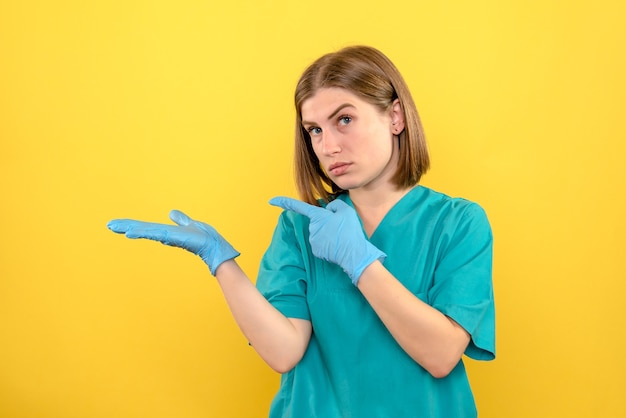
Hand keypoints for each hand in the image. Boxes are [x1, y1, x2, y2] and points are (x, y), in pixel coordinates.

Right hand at [107, 210, 239, 275]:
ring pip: (145, 231)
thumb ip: (180, 219)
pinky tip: (130, 233)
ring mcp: (168, 237)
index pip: (147, 227)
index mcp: (168, 232)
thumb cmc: (205, 237)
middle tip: (109, 225)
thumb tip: (171, 213)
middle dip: (126, 226)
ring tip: (114, 227)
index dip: (133, 225)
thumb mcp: (189, 224)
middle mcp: (165, 235)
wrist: (214, 246)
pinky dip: (142, 233)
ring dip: (130, 228)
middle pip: (142, 229)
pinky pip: (155, 233)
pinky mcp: (172, 238)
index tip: (118, 224)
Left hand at [269, 197, 385, 284]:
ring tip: (340, 237)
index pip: (298, 206)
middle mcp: (312, 228)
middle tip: (340, 228)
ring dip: (328, 234)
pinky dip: (328, 244)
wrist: (353, 253)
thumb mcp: (346, 211)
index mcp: (317, 216)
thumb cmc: (350, 231)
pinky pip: (321, 243)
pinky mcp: (316, 251)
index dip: (284, 202)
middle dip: (326, 223)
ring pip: (319, 233)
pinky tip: (337, 246)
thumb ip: (334, 205)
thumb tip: (328, 210)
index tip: (271, 200)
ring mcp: (313, 241)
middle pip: (317, 222)